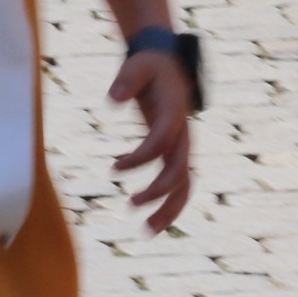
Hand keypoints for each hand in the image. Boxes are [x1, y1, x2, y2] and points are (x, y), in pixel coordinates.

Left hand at [107, 47, 193, 233]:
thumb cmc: (149, 66)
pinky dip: (166, 202)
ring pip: (184, 186)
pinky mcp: (176, 153)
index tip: (113, 168)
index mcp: (174, 115)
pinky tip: (147, 215)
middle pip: (181, 173)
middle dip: (160, 195)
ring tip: (147, 232)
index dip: (139, 159)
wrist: (168, 65)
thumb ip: (126, 80)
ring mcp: (182, 147)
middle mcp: (183, 135)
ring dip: (169, 210)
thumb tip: (113, 100)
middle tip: (130, 207)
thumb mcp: (137, 66)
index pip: (161, 144)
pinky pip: (178, 183)